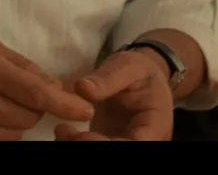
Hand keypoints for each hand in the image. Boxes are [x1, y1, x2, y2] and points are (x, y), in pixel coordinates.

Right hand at [0, 35, 95, 140]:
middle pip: (28, 117)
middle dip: (34, 108)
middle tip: (18, 93)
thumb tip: (58, 88)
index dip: (64, 104)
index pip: (35, 91)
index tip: (86, 111)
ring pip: (14, 134)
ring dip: (18, 121)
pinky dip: (0, 132)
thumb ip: (24, 66)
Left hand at [53, 49, 173, 140]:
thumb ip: (108, 78)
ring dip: (81, 145)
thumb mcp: (127, 66)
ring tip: (62, 130)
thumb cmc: (140, 71)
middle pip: (119, 152)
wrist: (143, 78)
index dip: (106, 144)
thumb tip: (82, 88)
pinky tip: (65, 132)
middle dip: (89, 145)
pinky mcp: (112, 143)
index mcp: (156, 124)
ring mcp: (127, 143)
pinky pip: (96, 146)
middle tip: (64, 131)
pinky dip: (79, 142)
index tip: (82, 135)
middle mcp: (144, 140)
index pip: (135, 144)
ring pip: (105, 151)